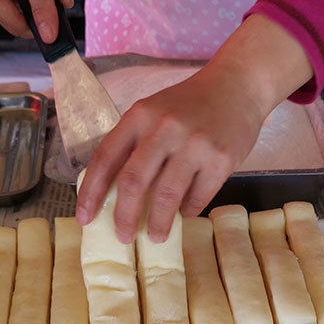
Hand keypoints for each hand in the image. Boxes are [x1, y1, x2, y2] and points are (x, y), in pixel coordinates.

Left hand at [75, 15, 314, 242]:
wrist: (238, 86)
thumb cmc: (190, 105)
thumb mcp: (154, 112)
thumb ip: (135, 144)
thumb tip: (114, 194)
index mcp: (140, 116)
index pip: (106, 158)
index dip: (91, 192)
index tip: (85, 218)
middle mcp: (165, 128)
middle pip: (133, 181)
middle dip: (124, 216)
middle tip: (123, 236)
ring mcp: (195, 144)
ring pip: (167, 196)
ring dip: (159, 223)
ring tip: (156, 237)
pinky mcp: (221, 160)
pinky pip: (198, 197)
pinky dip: (188, 211)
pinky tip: (184, 214)